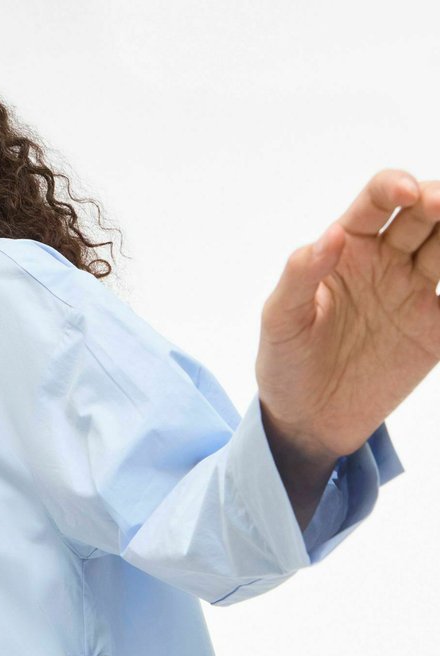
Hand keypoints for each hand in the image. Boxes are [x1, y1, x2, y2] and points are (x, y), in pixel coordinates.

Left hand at [255, 169, 439, 464]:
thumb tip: (332, 235)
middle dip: (438, 201)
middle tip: (439, 207)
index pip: (377, 201)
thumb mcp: (280, 321)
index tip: (405, 193)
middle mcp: (388, 261)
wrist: (307, 421)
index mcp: (349, 249)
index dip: (394, 186)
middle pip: (425, 213)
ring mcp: (414, 292)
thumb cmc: (284, 364)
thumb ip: (300, 276)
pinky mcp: (434, 328)